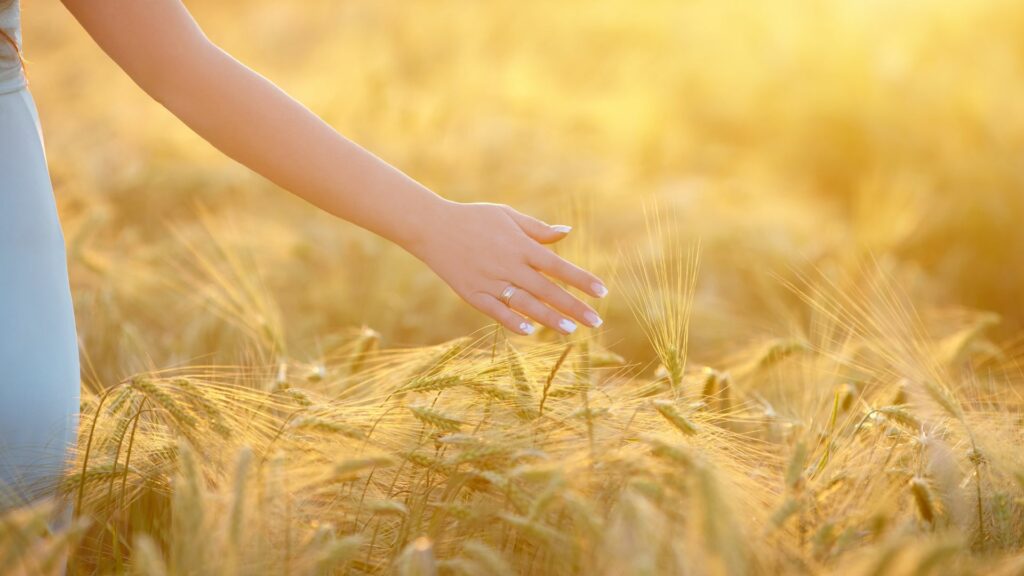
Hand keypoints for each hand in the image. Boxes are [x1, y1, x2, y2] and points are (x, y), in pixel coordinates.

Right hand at [404, 200, 606, 334]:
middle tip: (596, 322)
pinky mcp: (472, 294)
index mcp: (520, 246)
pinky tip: (530, 332)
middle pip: (547, 290)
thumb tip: (566, 232)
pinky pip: (496, 311)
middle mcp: (508, 265)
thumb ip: (537, 229)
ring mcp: (490, 281)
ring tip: (571, 331)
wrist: (432, 227)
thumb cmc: (473, 218)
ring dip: (549, 319)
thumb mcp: (507, 215)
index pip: (558, 266)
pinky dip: (513, 322)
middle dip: (574, 307)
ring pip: (525, 305)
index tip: (602, 292)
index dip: (581, 280)